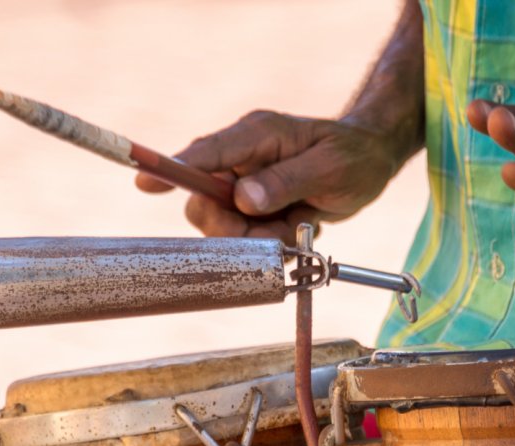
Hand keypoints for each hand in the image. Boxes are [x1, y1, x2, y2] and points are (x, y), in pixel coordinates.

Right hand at [136, 110, 406, 240]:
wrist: (370, 162)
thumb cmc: (353, 157)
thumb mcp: (329, 168)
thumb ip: (285, 182)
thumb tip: (243, 199)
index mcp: (255, 136)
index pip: (205, 153)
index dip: (172, 169)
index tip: (144, 182)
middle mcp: (242, 158)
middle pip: (204, 201)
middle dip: (232, 228)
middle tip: (273, 231)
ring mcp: (245, 183)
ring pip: (224, 226)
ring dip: (259, 237)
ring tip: (297, 223)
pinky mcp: (252, 205)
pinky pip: (246, 236)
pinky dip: (271, 240)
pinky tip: (298, 224)